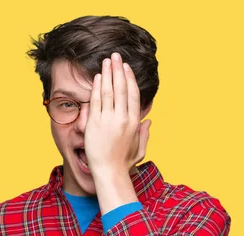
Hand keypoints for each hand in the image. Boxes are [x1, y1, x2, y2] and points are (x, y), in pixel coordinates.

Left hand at [84, 52, 150, 173]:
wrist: (108, 171)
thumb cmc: (123, 162)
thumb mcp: (139, 148)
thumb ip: (144, 134)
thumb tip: (148, 120)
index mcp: (134, 121)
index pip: (132, 94)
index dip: (129, 79)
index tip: (126, 68)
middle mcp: (122, 118)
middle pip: (121, 88)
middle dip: (118, 70)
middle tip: (115, 56)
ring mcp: (108, 120)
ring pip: (108, 91)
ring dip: (107, 74)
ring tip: (106, 61)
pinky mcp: (95, 123)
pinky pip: (96, 101)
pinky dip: (96, 88)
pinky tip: (97, 77)